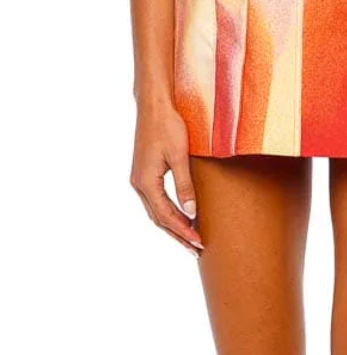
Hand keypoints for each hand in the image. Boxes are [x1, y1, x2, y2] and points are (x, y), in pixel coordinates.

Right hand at [130, 100, 203, 256]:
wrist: (154, 106)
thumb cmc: (168, 126)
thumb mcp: (180, 156)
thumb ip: (185, 185)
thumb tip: (191, 213)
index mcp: (146, 182)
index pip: (166, 216)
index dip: (183, 231)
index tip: (199, 242)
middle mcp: (138, 184)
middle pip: (159, 219)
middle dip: (178, 235)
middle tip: (197, 249)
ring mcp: (139, 179)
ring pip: (155, 212)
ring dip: (172, 226)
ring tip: (190, 239)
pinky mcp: (144, 173)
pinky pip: (155, 201)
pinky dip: (167, 213)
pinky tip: (180, 217)